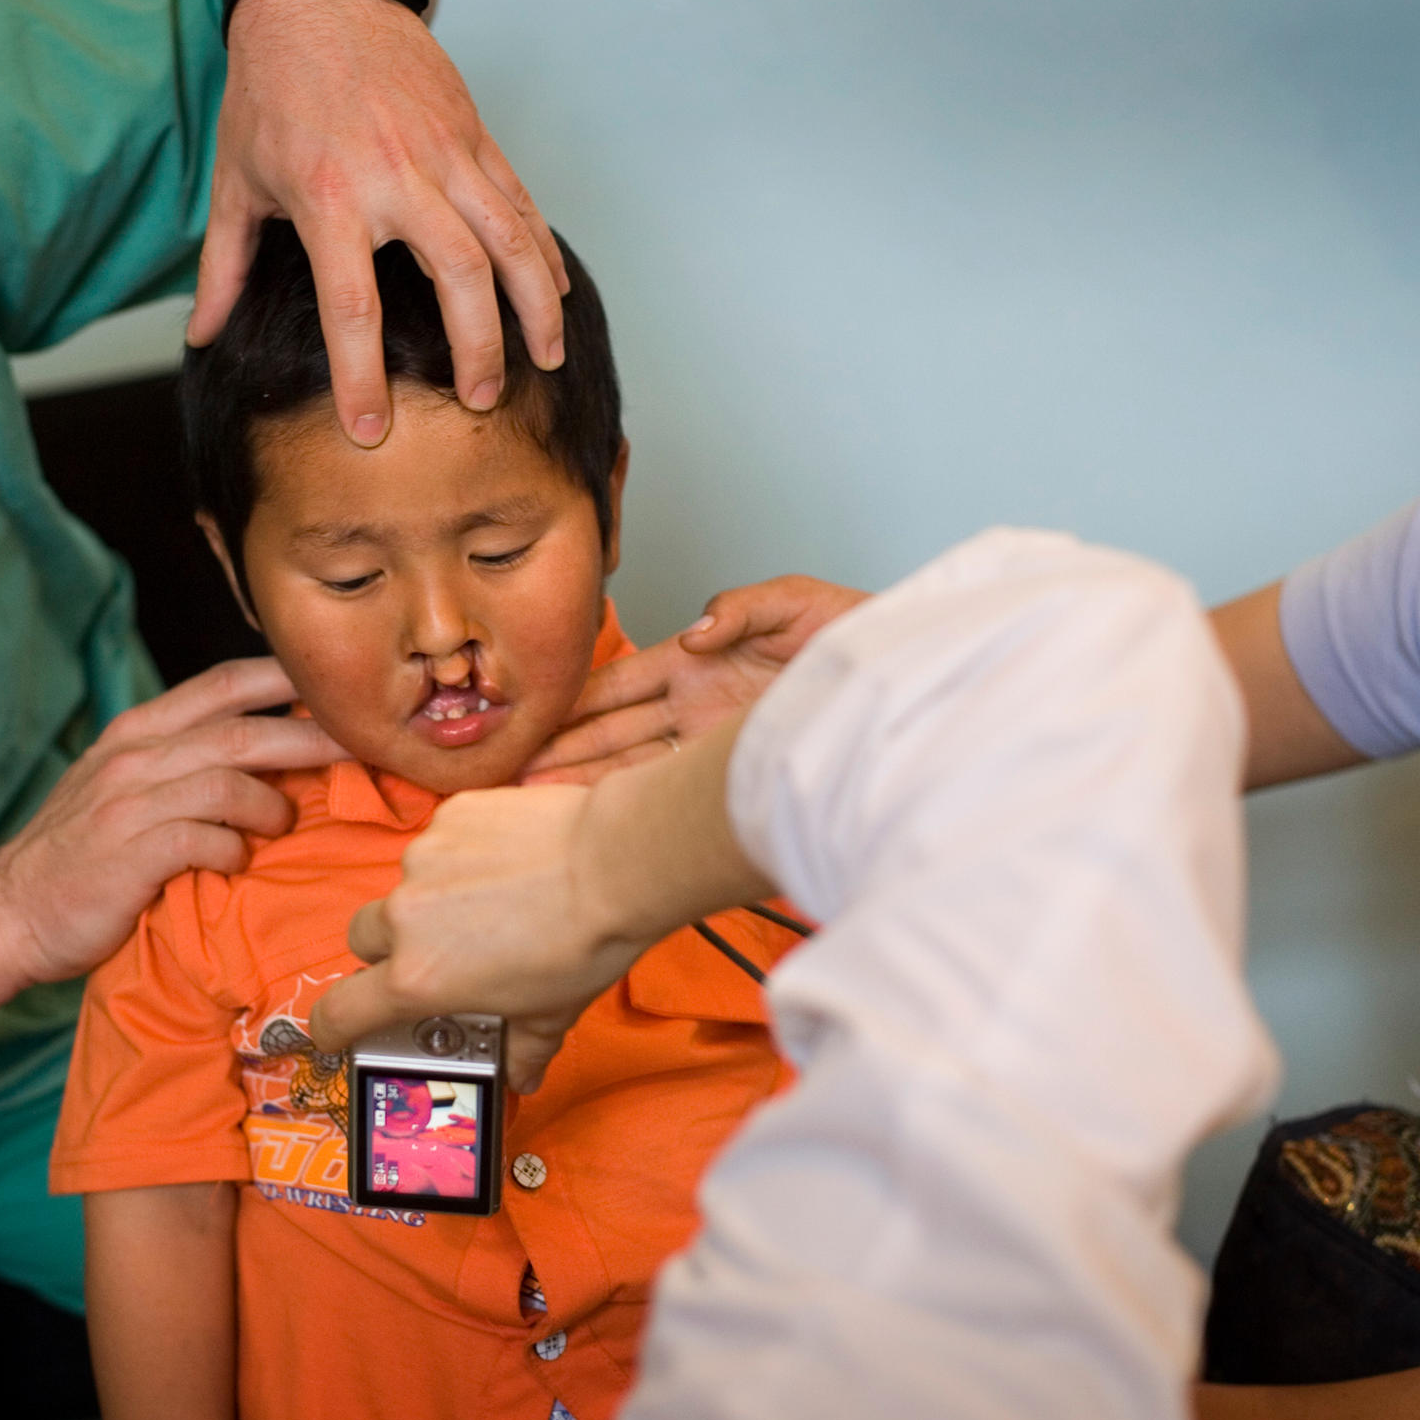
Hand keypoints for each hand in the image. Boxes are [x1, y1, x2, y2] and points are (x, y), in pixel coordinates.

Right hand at [0, 659, 345, 984]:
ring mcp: (130, 803)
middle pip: (246, 729)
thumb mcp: (124, 787)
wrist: (7, 912)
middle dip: (315, 736)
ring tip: (287, 821)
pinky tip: (236, 861)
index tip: (342, 688)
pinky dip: (234, 848)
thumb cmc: (81, 855)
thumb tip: (272, 753)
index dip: (288, 677)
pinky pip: (205, 837)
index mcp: (139, 731)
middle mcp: (136, 755)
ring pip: (231, 779)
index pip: (225, 681)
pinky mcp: (131, 853)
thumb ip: (183, 762)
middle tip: (367, 748)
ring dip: (274, 802)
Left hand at [188, 0, 568, 447]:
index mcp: (329, 197)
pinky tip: (551, 294)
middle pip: (458, 280)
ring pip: (511, 240)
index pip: (352, 308)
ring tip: (545, 359)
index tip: (371, 431)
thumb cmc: (269, 88)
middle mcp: (396, 176)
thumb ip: (223, 268)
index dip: (362, 378)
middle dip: (477, 349)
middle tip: (479, 401)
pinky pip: (520, 202)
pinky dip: (542, 252)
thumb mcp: (235, 180)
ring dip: (536, 307)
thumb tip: (203, 338)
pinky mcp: (474, 134)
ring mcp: (445, 152)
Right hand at [308, 783, 649, 1091]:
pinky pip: (440, 842)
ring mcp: (423, 859)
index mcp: (418, 978)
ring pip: (405, 886)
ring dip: (432, 900)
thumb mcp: (549, 1016)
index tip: (336, 1029)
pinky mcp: (449, 815)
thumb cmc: (583, 946)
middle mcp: (406, 917)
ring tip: (492, 903)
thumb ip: (522, 1050)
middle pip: (364, 939)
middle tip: (438, 956)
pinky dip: (462, 856)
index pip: (340, 1010)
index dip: (330, 1026)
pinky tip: (508, 863)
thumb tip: (522, 1074)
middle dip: (388, 951)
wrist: (615, 865)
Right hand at [524, 575, 868, 783]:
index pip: (620, 683)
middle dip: (563, 748)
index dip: (575, 700)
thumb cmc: (858, 637)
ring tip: (535, 798)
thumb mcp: (800, 603)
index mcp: (698, 662)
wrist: (908, 684)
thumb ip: (744, 607)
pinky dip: (630, 802)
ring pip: (631, 767)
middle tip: (511, 769)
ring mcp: (710, 744)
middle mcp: (695, 706)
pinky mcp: (733, 773)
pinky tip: (593, 816)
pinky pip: (671, 790)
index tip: (532, 715)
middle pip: (612, 731)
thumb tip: (695, 632)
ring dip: (584, 782)